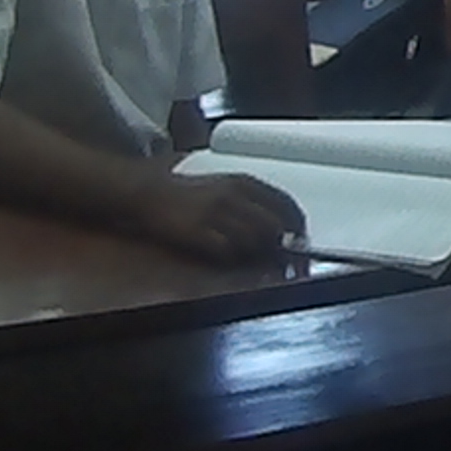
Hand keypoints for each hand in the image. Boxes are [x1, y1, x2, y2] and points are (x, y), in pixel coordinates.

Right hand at [144, 172, 302, 262]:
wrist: (147, 192)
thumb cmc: (188, 193)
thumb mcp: (225, 186)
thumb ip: (253, 203)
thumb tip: (283, 229)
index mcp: (244, 182)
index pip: (286, 205)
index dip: (298, 230)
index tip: (303, 246)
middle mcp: (233, 195)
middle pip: (273, 226)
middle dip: (284, 250)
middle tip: (287, 267)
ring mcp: (214, 212)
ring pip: (253, 240)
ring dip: (260, 257)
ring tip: (259, 267)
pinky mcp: (195, 231)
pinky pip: (226, 251)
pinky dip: (234, 260)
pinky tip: (232, 263)